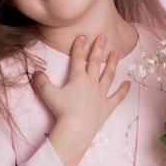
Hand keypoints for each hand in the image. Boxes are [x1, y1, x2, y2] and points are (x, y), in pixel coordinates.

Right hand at [33, 34, 130, 165]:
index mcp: (78, 78)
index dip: (79, 46)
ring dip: (113, 63)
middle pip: (96, 62)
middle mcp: (92, 83)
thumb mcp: (47, 94)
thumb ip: (41, 81)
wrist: (75, 129)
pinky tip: (128, 83)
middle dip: (99, 48)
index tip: (82, 36)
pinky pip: (117, 96)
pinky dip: (123, 90)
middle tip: (103, 36)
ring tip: (116, 53)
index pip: (78, 58)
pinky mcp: (107, 107)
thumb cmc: (61, 111)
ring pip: (109, 75)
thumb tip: (37, 72)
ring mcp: (101, 94)